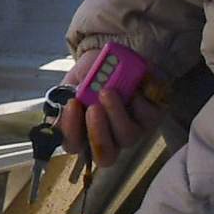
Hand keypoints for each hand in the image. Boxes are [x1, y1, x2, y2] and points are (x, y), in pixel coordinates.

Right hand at [61, 38, 149, 165]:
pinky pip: (146, 118)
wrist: (118, 56)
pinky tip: (132, 86)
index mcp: (84, 132)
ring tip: (108, 91)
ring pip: (127, 138)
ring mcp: (133, 131)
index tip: (72, 104)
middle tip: (93, 108)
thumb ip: (65, 95)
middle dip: (97, 133)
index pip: (74, 145)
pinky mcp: (152, 119)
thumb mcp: (74, 79)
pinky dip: (138, 101)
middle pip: (106, 156)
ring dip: (116, 115)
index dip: (71, 131)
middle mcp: (110, 138)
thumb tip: (61, 109)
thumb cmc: (92, 72)